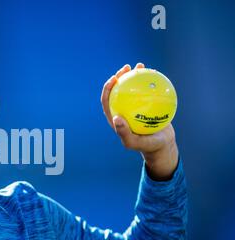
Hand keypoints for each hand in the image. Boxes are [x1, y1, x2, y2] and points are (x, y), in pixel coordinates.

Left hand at [100, 63, 178, 180]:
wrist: (162, 145)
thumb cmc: (147, 145)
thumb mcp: (134, 143)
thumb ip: (124, 133)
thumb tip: (115, 118)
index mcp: (115, 116)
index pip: (106, 100)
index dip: (107, 88)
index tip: (114, 78)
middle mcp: (123, 109)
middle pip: (117, 90)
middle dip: (119, 76)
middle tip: (126, 67)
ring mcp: (134, 105)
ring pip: (132, 87)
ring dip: (134, 74)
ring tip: (140, 65)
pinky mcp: (146, 103)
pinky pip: (147, 90)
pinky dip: (150, 80)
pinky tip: (156, 72)